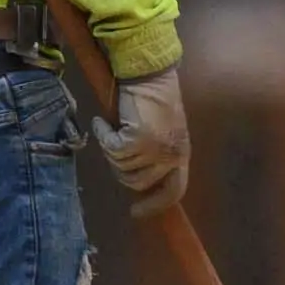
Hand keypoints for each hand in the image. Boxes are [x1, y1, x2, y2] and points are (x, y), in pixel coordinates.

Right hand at [91, 66, 189, 218]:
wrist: (149, 73)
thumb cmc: (155, 97)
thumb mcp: (164, 131)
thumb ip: (157, 155)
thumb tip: (135, 177)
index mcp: (181, 154)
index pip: (174, 191)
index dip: (155, 204)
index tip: (137, 212)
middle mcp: (170, 155)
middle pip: (138, 183)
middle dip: (121, 170)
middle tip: (115, 152)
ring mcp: (153, 149)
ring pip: (120, 166)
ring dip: (111, 149)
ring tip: (114, 129)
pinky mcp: (135, 139)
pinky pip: (110, 149)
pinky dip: (103, 134)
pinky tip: (103, 122)